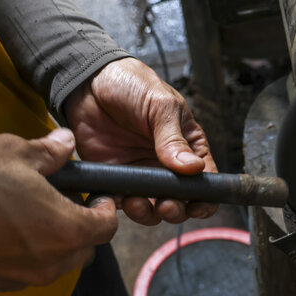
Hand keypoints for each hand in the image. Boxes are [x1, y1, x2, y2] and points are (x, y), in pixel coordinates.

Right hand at [0, 129, 116, 292]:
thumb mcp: (10, 153)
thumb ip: (49, 151)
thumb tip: (66, 142)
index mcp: (65, 230)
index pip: (107, 226)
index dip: (107, 208)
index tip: (98, 196)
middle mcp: (50, 262)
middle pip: (87, 247)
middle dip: (84, 226)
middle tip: (66, 202)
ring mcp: (23, 278)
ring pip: (60, 262)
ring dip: (59, 240)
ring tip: (35, 211)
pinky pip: (30, 270)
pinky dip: (32, 252)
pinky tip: (10, 228)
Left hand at [65, 57, 217, 224]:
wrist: (90, 81)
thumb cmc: (134, 85)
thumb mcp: (161, 106)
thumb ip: (174, 139)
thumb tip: (193, 168)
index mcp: (188, 147)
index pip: (205, 180)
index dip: (205, 198)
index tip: (197, 205)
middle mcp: (167, 165)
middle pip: (180, 202)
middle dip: (176, 210)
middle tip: (167, 205)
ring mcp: (142, 173)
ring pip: (152, 209)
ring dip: (149, 213)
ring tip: (139, 203)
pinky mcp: (116, 178)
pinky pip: (122, 202)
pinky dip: (122, 207)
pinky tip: (120, 197)